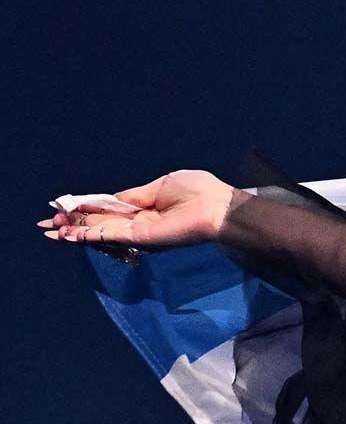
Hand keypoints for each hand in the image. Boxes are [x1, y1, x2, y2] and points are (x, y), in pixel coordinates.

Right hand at [39, 169, 239, 252]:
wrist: (219, 208)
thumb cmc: (199, 192)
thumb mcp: (161, 186)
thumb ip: (135, 195)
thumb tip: (113, 199)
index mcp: (145, 207)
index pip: (109, 209)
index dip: (86, 208)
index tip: (63, 207)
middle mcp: (140, 221)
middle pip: (99, 223)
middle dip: (73, 223)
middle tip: (47, 225)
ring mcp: (140, 231)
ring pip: (100, 231)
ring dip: (74, 230)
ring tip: (52, 231)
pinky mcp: (143, 238)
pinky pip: (111, 235)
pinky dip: (89, 234)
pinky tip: (70, 234)